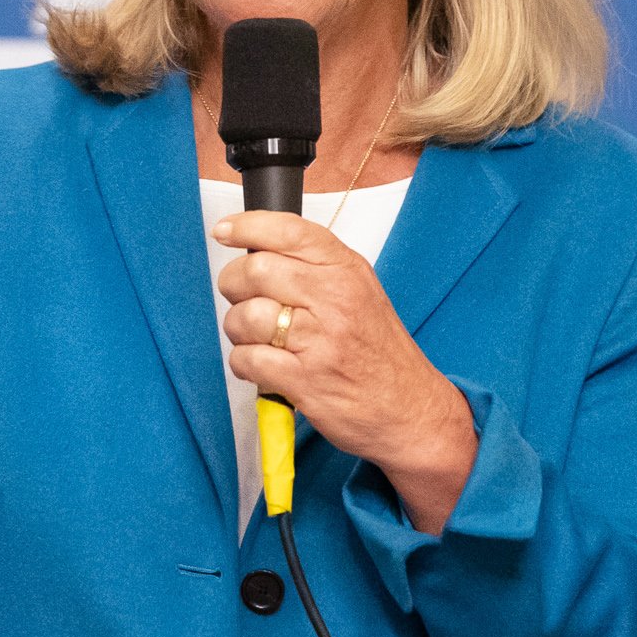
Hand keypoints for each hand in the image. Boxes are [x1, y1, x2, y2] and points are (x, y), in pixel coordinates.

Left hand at [214, 210, 478, 533]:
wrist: (411, 410)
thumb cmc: (379, 352)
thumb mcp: (360, 291)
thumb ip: (315, 267)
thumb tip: (256, 248)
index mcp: (347, 270)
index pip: (288, 231)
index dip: (246, 227)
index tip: (224, 231)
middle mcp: (335, 299)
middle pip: (255, 270)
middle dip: (235, 285)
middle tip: (245, 300)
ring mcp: (319, 341)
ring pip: (245, 316)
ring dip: (238, 330)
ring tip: (259, 340)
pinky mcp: (304, 380)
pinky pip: (247, 359)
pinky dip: (244, 364)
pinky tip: (265, 367)